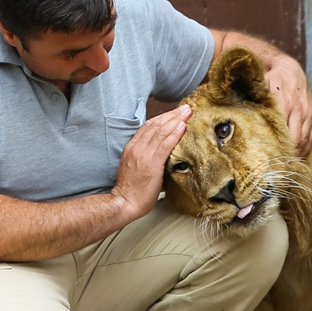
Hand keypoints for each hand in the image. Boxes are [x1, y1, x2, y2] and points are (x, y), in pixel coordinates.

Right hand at [111, 104, 191, 219]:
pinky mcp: (152, 164)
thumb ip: (145, 157)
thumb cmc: (130, 189)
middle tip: (185, 108)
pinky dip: (175, 134)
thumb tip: (161, 154)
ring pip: (161, 132)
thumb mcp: (134, 167)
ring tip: (187, 113)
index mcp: (132, 148)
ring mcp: (144, 155)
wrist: (124, 202)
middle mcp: (137, 148)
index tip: (174, 112)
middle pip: (156, 125)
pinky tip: (183, 127)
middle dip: (172, 115)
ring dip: (176, 120)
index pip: (148, 127)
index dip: (163, 117)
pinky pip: (165, 145)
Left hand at [265, 57, 311, 156]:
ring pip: (304, 141)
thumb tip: (243, 120)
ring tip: (287, 164)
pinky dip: (306, 148)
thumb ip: (256, 104)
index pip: (281, 134)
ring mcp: (309, 112)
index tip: (269, 160)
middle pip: (294, 140)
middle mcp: (299, 109)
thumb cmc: (270, 81)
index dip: (275, 149)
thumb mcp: (260, 89)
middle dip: (286, 154)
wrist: (289, 69)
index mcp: (284, 104)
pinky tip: (298, 156)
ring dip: (296, 154)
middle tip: (277, 166)